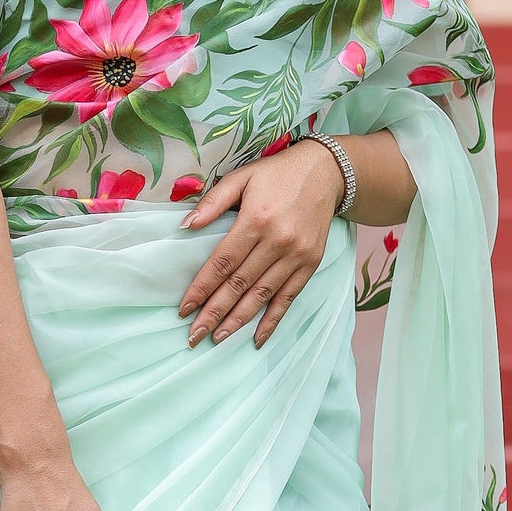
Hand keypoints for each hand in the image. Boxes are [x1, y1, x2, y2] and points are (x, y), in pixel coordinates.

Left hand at [178, 139, 345, 347]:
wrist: (327, 171)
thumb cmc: (277, 174)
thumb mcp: (242, 177)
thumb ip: (213, 201)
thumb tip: (185, 226)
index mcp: (256, 219)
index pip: (222, 263)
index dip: (202, 288)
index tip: (184, 309)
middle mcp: (277, 241)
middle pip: (239, 284)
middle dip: (214, 312)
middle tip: (194, 335)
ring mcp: (297, 255)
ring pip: (262, 295)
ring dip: (238, 320)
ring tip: (217, 338)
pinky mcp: (310, 263)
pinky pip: (289, 297)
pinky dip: (273, 320)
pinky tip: (256, 337)